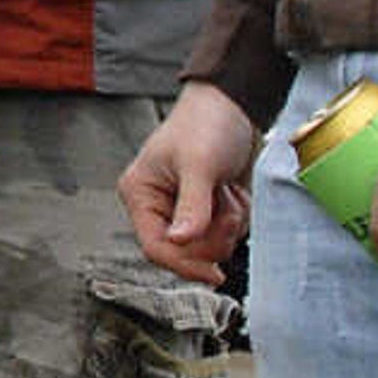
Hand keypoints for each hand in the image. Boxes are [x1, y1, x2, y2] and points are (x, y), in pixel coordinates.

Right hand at [120, 82, 260, 285]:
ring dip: (227, 225)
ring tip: (227, 193)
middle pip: (184, 253)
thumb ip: (191, 207)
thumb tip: (181, 241)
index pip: (155, 247)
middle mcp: (158, 206)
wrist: (235, 105)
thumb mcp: (198, 164)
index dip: (183, 264)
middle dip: (212, 236)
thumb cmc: (206, 123)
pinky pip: (225, 235)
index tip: (212, 273)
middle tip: (225, 209)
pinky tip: (233, 193)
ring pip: (208, 246)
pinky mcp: (207, 211)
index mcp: (141, 194)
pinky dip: (236, 218)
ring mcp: (184, 210)